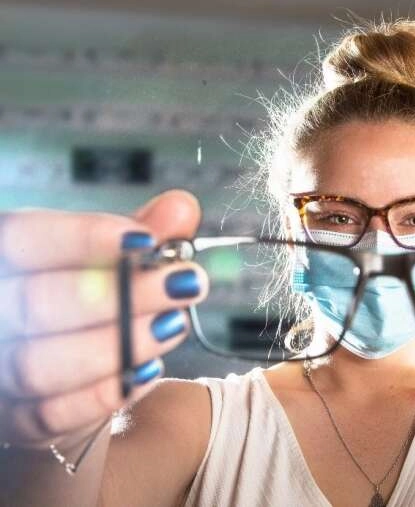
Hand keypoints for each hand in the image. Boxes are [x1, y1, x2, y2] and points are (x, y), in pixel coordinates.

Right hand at [0, 190, 208, 450]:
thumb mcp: (109, 262)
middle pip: (36, 302)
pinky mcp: (15, 420)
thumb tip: (182, 207)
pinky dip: (106, 391)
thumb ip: (141, 234)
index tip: (146, 241)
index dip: (84, 237)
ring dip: (120, 344)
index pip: (23, 237)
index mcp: (4, 259)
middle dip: (121, 293)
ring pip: (41, 363)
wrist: (64, 380)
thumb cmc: (83, 305)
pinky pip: (54, 414)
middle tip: (185, 284)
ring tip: (172, 324)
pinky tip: (149, 370)